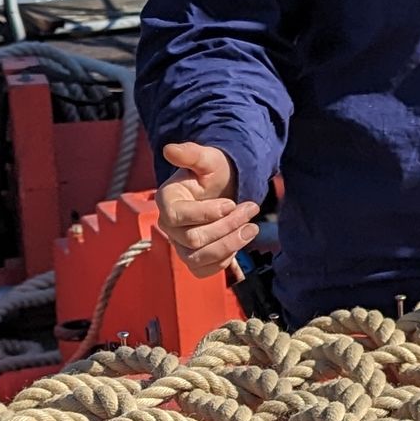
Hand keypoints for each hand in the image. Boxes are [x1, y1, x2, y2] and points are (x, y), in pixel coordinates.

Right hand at [156, 140, 261, 278]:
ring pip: (200, 258)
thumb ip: (191, 154)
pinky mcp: (194, 260)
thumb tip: (170, 149)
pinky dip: (225, 259)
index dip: (206, 213)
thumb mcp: (208, 159)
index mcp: (167, 201)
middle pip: (193, 240)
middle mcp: (169, 226)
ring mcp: (180, 245)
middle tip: (251, 209)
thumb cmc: (215, 173)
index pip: (177, 217)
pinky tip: (239, 241)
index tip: (230, 203)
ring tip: (252, 228)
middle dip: (227, 226)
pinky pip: (205, 271)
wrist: (225, 189)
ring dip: (231, 244)